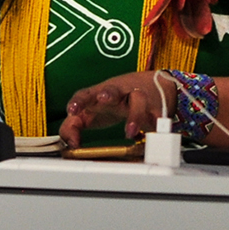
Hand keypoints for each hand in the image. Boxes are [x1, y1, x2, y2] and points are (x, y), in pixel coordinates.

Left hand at [59, 70, 174, 147]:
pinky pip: (158, 114)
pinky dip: (158, 122)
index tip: (72, 110)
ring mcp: (137, 97)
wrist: (151, 86)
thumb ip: (73, 127)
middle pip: (112, 89)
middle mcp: (118, 93)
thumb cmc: (113, 103)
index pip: (85, 94)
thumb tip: (70, 143)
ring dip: (134, 115)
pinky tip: (155, 129)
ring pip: (138, 101)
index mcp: (98, 94)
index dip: (78, 101)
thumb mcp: (90, 112)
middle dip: (107, 93)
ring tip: (130, 131)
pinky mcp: (155, 107)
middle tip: (102, 98)